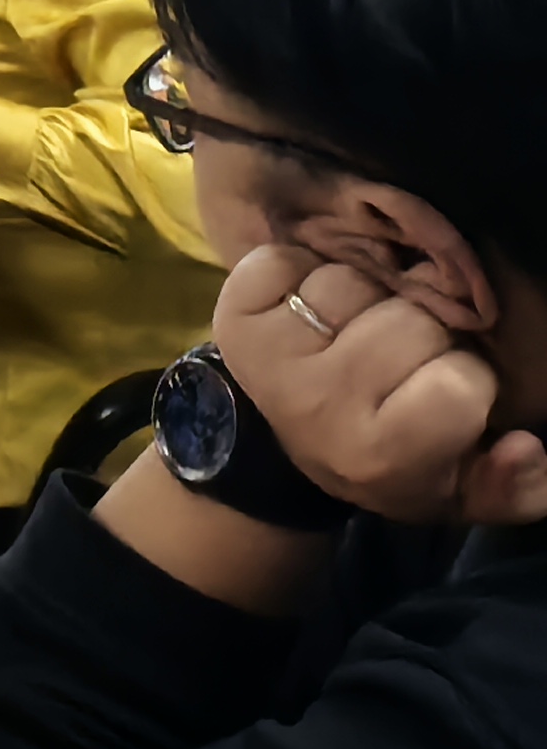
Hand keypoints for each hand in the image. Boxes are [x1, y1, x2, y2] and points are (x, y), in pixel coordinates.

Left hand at [221, 244, 546, 527]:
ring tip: (355, 333)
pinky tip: (309, 310)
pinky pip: (283, 260)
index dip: (464, 378)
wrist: (281, 443)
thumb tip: (528, 449)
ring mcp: (271, 356)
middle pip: (410, 322)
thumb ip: (511, 485)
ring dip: (362, 299)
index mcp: (379, 453)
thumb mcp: (455, 489)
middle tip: (399, 360)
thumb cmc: (386, 456)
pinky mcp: (232, 315)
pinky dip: (300, 270)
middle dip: (418, 333)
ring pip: (352, 282)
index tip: (444, 390)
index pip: (460, 383)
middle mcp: (320, 404)